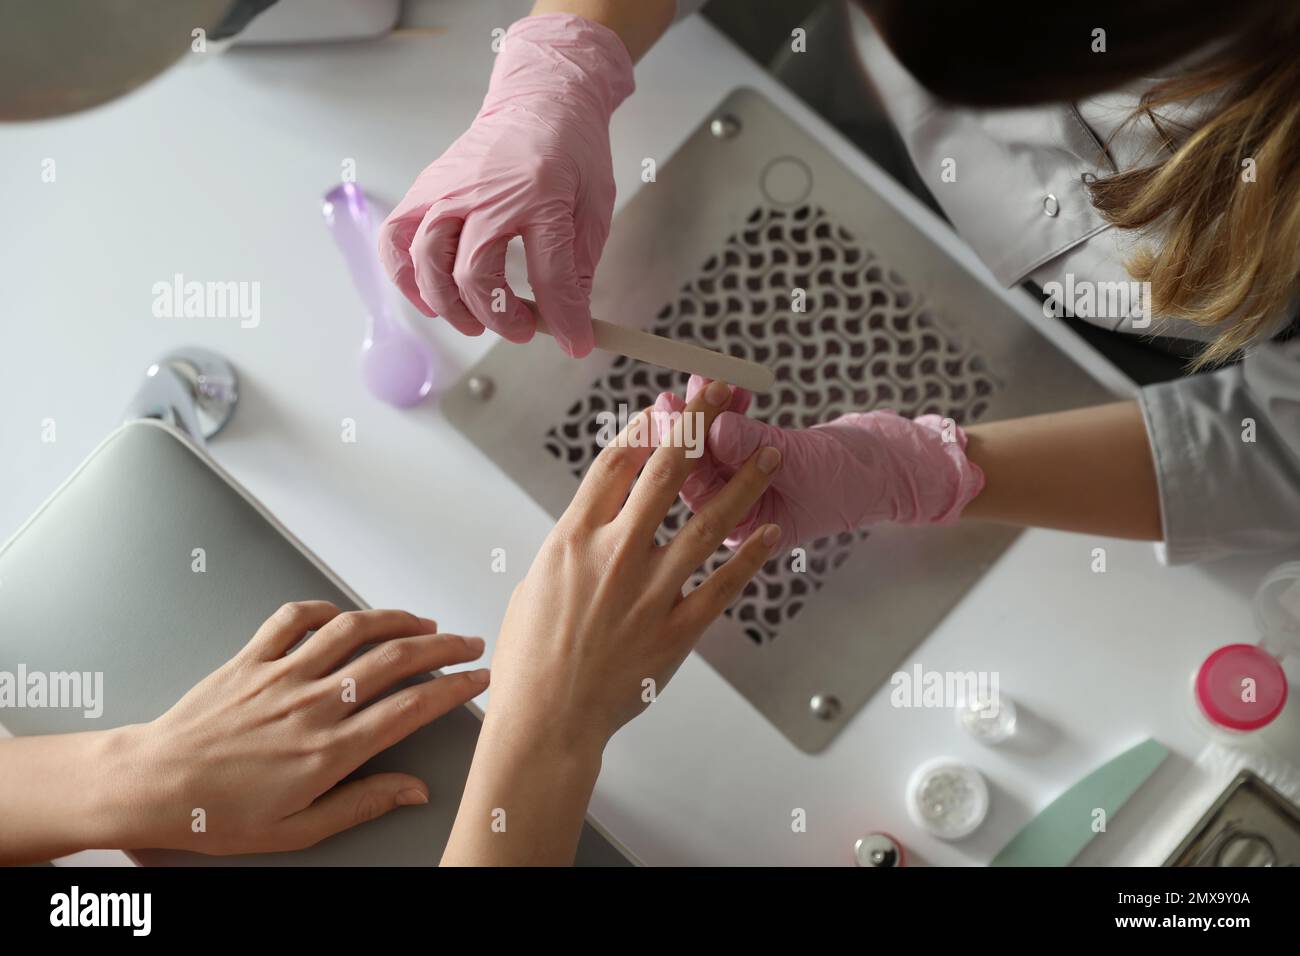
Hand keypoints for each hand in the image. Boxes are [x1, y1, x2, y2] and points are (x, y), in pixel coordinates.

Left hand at [107, 604, 487, 855]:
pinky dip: (324, 609)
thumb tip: (414, 791)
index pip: (410, 707)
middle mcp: (311, 704)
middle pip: (393, 659)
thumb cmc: (217, 813)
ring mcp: (281, 675)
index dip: (454, 687)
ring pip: (352, 630)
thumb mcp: (298, 829)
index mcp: (328, 750)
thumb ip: (362, 804)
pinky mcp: (251, 659)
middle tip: (468, 642)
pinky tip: (343, 616)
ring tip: (423, 623)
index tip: (477, 679)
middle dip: (442, 646)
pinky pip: (293, 617)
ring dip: (396, 619)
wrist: (151, 785)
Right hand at [378, 13, 634, 357]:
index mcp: (540, 195)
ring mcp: (447, 190)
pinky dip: (404, 276)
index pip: (549, 273)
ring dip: (448, 305)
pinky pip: (396, 239)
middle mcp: (485, 194)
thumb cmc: (570, 153)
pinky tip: (428, 299)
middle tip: (522, 329)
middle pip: (474, 274)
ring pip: (427, 262)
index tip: (574, 342)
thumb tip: (570, 323)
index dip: (564, 318)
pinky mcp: (425, 190)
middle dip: (499, 317)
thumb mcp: (594, 207)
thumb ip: (579, 267)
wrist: (539, 102)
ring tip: (474, 322)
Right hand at [443, 379, 782, 863]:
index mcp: (573, 539)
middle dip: (697, 426)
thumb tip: (598, 516)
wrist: (546, 719)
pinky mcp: (677, 629)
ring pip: (707, 522)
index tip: (666, 405)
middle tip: (722, 395)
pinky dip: (748, 556)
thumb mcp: (537, 581)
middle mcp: (615, 555)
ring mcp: (650, 592)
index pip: (615, 463)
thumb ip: (574, 543)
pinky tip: (768, 532)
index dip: (646, 426)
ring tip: (768, 454)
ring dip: (742, 484)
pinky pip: (723, 585)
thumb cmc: (531, 657)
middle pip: (665, 473)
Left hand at [661, 375, 985, 550]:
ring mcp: (739, 485)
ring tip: (704, 380)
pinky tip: (729, 388)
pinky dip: (727, 409)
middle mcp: (732, 511)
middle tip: (675, 395)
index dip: (683, 449)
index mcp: (740, 529)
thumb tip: (716, 428)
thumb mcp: (803, 464)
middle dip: (686, 428)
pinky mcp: (749, 460)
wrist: (880, 469)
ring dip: (705, 412)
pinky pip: (729, 434)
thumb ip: (757, 448)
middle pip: (695, 467)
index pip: (699, 490)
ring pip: (709, 447)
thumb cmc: (849, 480)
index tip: (673, 413)